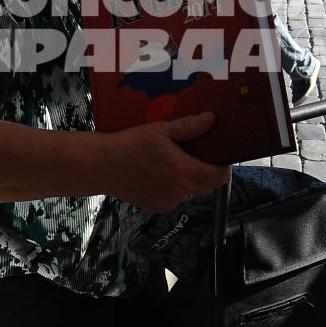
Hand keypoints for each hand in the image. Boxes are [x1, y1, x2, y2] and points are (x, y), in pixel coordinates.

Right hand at [96, 112, 233, 212]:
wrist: (101, 166)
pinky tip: (162, 175)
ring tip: (177, 164)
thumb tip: (211, 119)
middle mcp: (178, 190)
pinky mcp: (158, 207)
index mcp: (182, 170)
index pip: (218, 176)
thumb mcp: (160, 130)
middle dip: (209, 173)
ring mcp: (168, 201)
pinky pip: (177, 198)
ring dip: (191, 180)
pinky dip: (176, 188)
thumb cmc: (129, 144)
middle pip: (209, 186)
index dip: (224, 167)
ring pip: (192, 192)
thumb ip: (189, 127)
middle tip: (199, 156)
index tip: (220, 157)